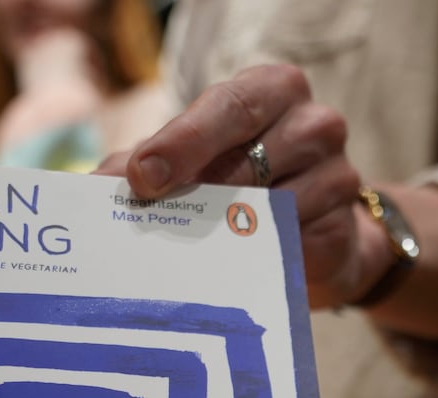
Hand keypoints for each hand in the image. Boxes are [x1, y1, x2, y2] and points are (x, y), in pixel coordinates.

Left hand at [94, 64, 382, 308]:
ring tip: (189, 243)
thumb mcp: (191, 168)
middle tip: (152, 200)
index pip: (228, 105)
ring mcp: (339, 173)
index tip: (142, 176)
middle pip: (256, 144)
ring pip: (280, 199)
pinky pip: (298, 241)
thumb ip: (144, 167)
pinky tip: (232, 267)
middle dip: (200, 175)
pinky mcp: (345, 227)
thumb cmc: (239, 189)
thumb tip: (93, 190)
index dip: (183, 140)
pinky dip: (259, 256)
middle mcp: (313, 122)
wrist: (311, 242)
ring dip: (229, 223)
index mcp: (271, 91)